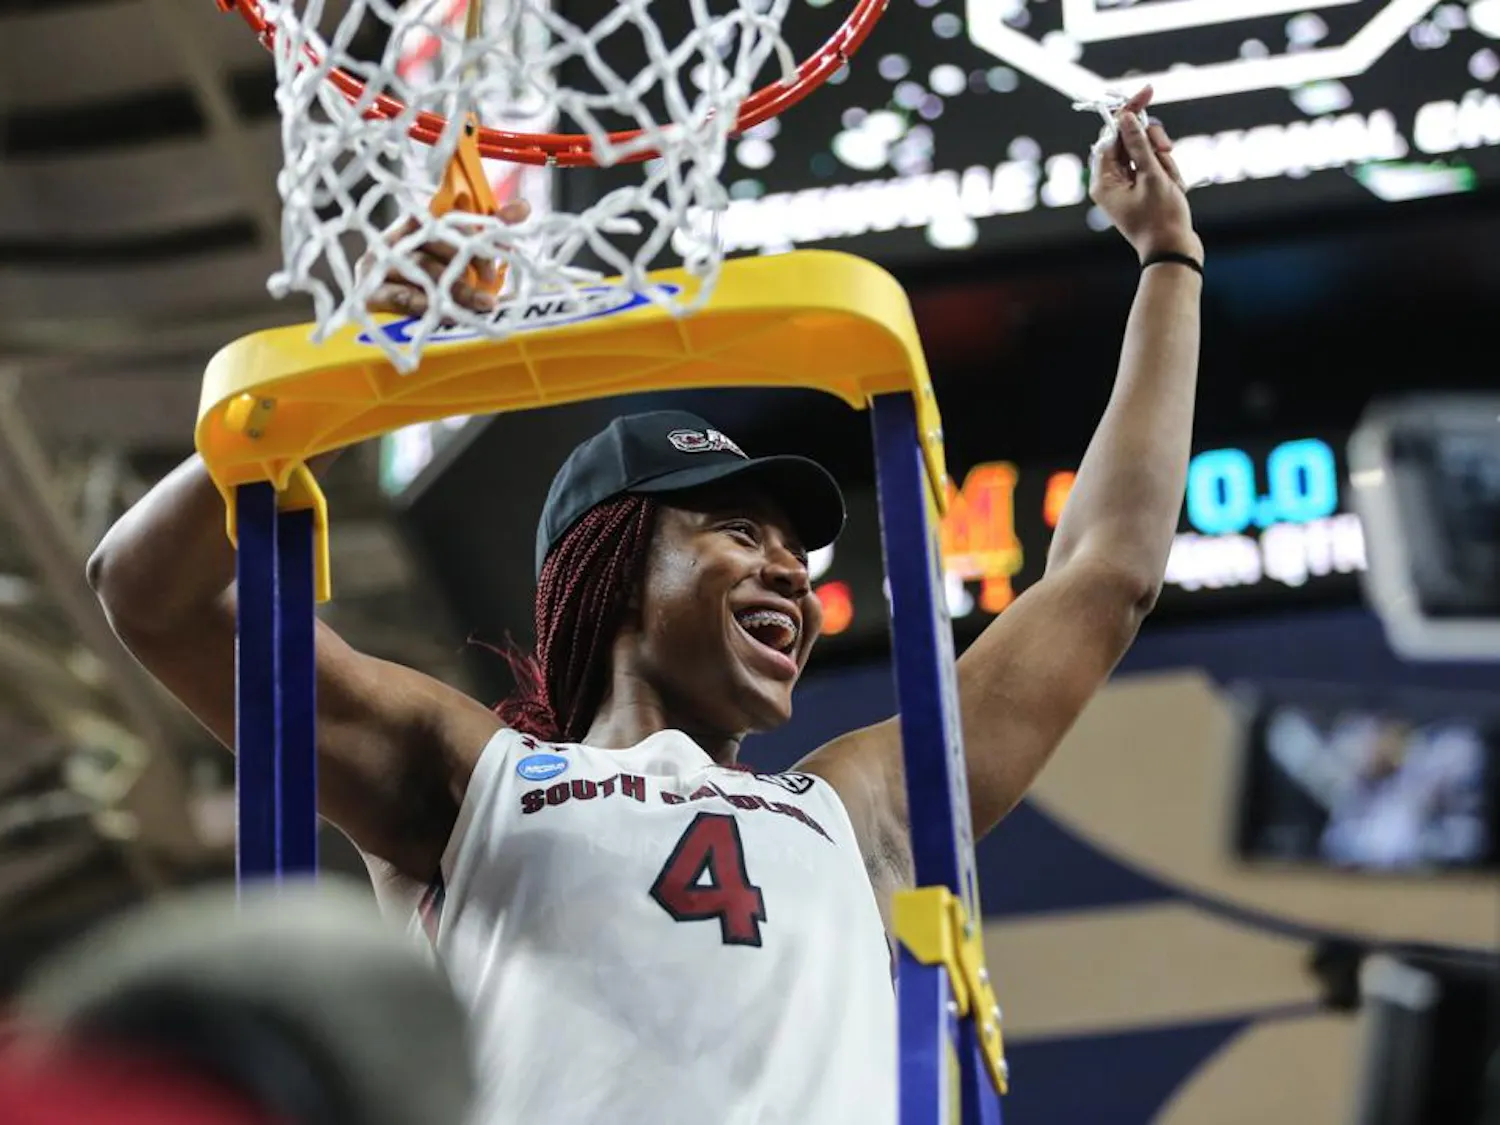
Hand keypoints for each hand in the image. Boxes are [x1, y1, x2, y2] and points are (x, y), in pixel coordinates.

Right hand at [361, 198, 530, 316]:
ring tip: (484, 304)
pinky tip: (453, 318)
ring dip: (457, 289)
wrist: (382, 321)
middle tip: (494, 280)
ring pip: (424, 270)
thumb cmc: (428, 283)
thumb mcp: (461, 257)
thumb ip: (489, 233)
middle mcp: (395, 239)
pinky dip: (430, 307)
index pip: (447, 217)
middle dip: (469, 261)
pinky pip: (403, 297)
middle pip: (435, 241)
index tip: (504, 248)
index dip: (476, 230)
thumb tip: (524, 207)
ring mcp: (378, 265)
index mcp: (415, 224)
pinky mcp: (370, 293)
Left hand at [1089, 87, 1201, 264]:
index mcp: (1103, 180)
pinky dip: (1169, 173)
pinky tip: (1175, 190)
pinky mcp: (1143, 190)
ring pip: (1148, 153)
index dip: (1129, 112)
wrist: (1174, 252)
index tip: (1147, 90)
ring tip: (1172, 184)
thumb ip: (1139, 144)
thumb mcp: (1152, 176)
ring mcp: (1127, 186)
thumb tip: (1125, 117)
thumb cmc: (1162, 219)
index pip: (1112, 134)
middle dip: (1153, 145)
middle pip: (1132, 141)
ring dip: (1165, 161)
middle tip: (1166, 154)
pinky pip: (1157, 167)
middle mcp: (1111, 182)